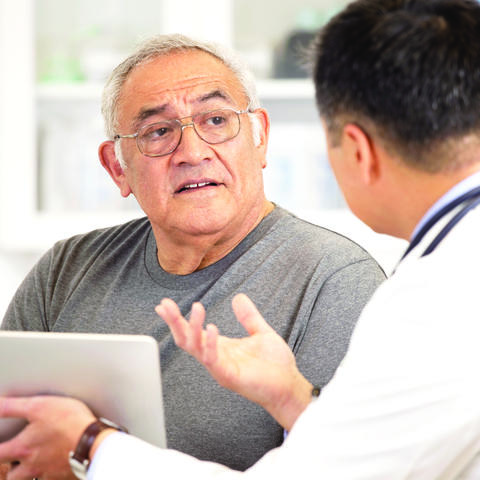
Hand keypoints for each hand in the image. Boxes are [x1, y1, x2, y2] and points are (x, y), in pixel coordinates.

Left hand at [0, 396, 95, 479]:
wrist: (94, 441)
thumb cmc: (68, 421)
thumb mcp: (39, 406)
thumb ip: (11, 407)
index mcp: (23, 448)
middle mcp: (32, 465)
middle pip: (11, 475)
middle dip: (10, 467)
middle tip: (13, 459)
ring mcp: (49, 472)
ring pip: (32, 478)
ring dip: (29, 473)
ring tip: (34, 462)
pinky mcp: (65, 474)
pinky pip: (53, 477)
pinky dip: (52, 472)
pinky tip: (58, 463)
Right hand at [156, 293, 312, 429]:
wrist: (289, 386)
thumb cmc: (275, 364)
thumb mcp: (260, 332)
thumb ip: (248, 316)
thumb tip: (238, 297)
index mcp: (220, 346)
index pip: (192, 331)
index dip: (177, 319)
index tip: (165, 304)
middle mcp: (216, 356)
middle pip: (186, 339)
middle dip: (174, 322)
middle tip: (165, 305)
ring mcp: (221, 367)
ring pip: (196, 348)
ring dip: (193, 327)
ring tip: (197, 307)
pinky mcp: (229, 376)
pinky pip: (213, 360)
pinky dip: (211, 344)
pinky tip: (212, 328)